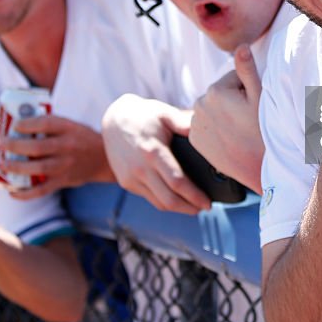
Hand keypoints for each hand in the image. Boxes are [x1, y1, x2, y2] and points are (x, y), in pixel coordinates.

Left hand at [0, 114, 111, 199]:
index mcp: (69, 129)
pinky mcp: (64, 181)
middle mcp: (68, 147)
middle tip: (1, 144)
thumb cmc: (81, 138)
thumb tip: (17, 125)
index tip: (14, 124)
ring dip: (17, 168)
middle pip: (38, 147)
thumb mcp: (71, 125)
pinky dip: (26, 193)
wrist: (105, 159)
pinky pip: (43, 189)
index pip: (46, 123)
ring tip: (2, 164)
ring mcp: (66, 165)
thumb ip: (50, 125)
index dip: (28, 123)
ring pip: (39, 168)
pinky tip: (12, 192)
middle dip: (15, 146)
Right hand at [102, 94, 209, 214]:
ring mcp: (130, 178)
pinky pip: (148, 197)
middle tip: (205, 207)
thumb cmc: (143, 115)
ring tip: (193, 205)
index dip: (195, 196)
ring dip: (177, 208)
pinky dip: (163, 201)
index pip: (177, 182)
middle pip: (169, 200)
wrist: (113, 120)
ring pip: (158, 203)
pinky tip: (175, 197)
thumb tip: (205, 132)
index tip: (208, 203)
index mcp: (152, 152)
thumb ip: (184, 123)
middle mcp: (140, 169)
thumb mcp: (165, 113)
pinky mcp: (126, 182)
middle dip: (189, 208)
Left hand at [190, 45, 263, 192]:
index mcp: (215, 90)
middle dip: (232, 101)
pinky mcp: (193, 139)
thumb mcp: (260, 97)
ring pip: (211, 110)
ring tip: (237, 129)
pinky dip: (213, 129)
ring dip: (222, 114)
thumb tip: (241, 46)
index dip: (246, 90)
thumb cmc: (263, 130)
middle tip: (246, 119)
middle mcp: (199, 104)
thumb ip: (247, 69)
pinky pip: (204, 126)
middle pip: (220, 94)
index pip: (232, 80)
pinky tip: (226, 137)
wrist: (257, 168)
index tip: (252, 106)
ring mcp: (194, 123)